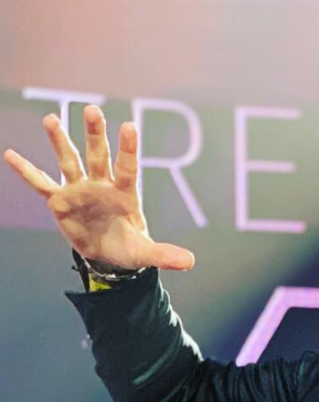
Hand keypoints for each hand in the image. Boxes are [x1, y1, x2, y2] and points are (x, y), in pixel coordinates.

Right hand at [3, 105, 195, 271]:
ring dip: (60, 141)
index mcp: (124, 193)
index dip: (128, 149)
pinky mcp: (60, 201)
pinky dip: (26, 171)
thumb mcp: (145, 253)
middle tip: (93, 110)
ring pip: (69, 161)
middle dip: (95, 135)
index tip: (129, 126)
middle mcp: (101, 185)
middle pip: (98, 156)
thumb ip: (164, 254)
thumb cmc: (128, 247)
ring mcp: (79, 189)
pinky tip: (10, 154)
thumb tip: (190, 261)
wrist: (106, 255)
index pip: (128, 168)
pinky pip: (41, 183)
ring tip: (50, 119)